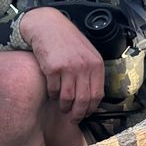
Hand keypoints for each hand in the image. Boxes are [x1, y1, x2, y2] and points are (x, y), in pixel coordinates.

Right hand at [20, 6, 104, 120]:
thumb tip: (92, 97)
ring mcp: (68, 67)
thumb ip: (91, 72)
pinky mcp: (52, 68)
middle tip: (73, 118)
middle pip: (83, 100)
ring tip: (63, 108)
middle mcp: (84, 66)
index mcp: (96, 64)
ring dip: (64, 107)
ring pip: (67, 98)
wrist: (48, 27)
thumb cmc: (67, 41)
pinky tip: (52, 93)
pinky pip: (53, 90)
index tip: (85, 114)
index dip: (91, 108)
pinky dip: (52, 95)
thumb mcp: (87, 53)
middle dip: (78, 113)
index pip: (97, 94)